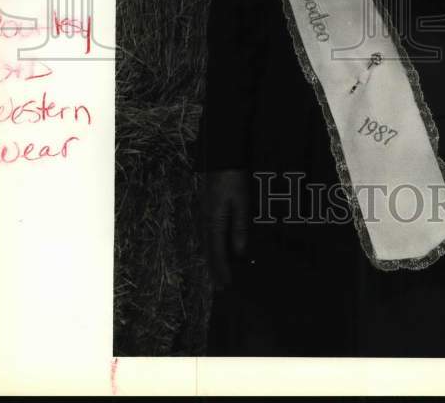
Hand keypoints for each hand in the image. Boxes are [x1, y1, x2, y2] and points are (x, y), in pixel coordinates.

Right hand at [199, 168, 249, 290]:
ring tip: (217, 274)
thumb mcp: (240, 201)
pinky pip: (207, 234)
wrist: (221, 157)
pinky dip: (211, 247)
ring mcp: (204, 214)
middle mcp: (205, 220)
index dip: (222, 270)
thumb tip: (239, 251)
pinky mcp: (206, 208)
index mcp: (213, 221)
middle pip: (209, 251)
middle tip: (220, 288)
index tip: (226, 286)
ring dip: (212, 260)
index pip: (217, 253)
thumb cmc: (232, 178)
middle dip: (215, 270)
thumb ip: (239, 226)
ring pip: (207, 244)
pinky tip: (215, 249)